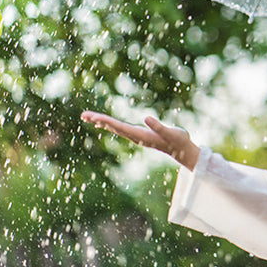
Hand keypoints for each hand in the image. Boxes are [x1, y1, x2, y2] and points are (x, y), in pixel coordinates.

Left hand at [81, 111, 199, 170]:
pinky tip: (103, 123)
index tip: (93, 118)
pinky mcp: (139, 134)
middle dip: (98, 121)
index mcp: (141, 135)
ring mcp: (136, 136)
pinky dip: (110, 124)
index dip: (106, 121)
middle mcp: (135, 136)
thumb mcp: (171, 132)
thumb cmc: (178, 141)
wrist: (183, 151)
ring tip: (87, 117)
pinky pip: (120, 128)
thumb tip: (146, 118)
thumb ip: (159, 126)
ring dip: (101, 122)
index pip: (119, 127)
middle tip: (83, 115)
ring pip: (114, 128)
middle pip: (113, 127)